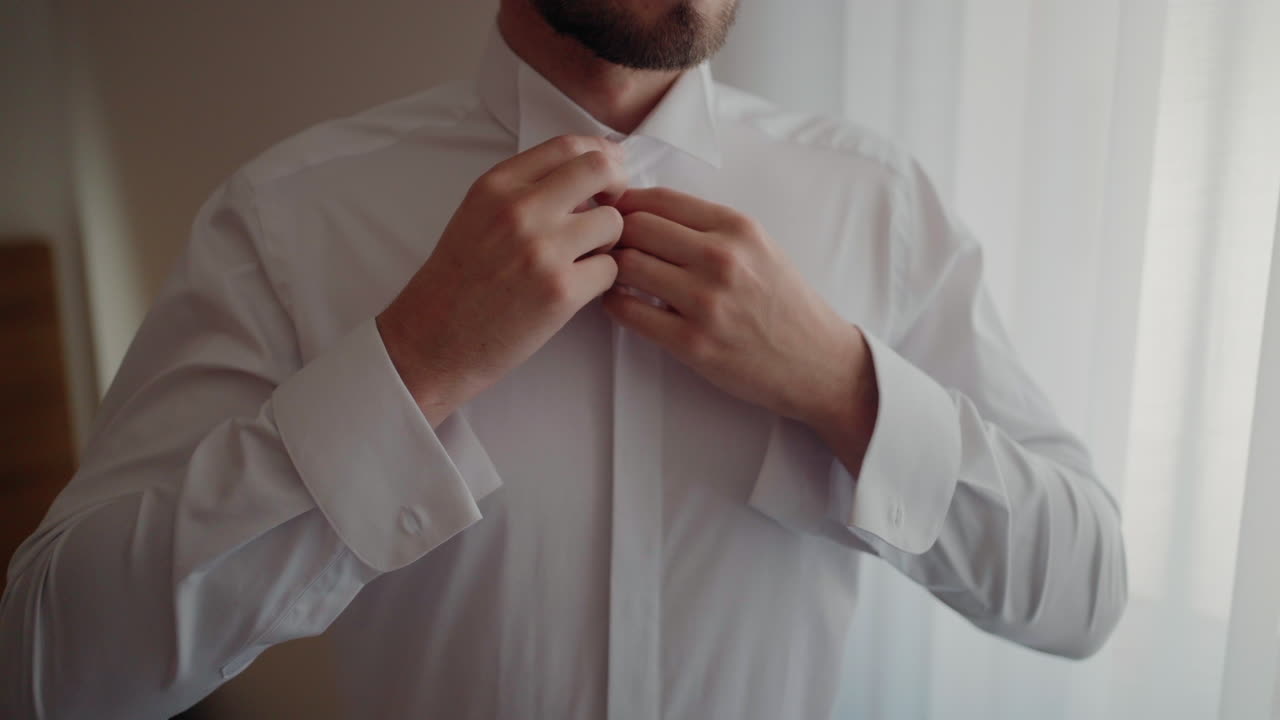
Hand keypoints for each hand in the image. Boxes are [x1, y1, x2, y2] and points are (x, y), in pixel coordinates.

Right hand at [378, 135, 627, 425]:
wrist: (433, 341)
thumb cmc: (457, 282)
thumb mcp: (477, 215)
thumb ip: (524, 191)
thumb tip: (585, 174)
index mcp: (496, 186)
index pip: (568, 145)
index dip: (599, 155)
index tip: (607, 172)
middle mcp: (520, 210)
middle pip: (600, 169)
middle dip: (617, 186)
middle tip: (610, 208)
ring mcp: (542, 249)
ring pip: (613, 222)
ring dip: (608, 241)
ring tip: (583, 258)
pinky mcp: (561, 290)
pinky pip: (611, 268)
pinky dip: (601, 278)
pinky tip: (575, 288)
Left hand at [603, 187, 877, 443]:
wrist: (817, 361)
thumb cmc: (784, 303)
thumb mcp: (759, 247)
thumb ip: (708, 227)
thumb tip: (646, 210)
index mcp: (737, 228)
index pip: (659, 199)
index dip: (627, 203)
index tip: (616, 214)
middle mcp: (721, 259)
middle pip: (635, 227)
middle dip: (615, 234)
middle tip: (609, 246)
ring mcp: (706, 302)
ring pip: (627, 265)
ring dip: (611, 268)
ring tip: (614, 275)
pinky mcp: (693, 343)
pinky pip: (628, 312)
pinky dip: (614, 303)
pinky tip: (623, 302)